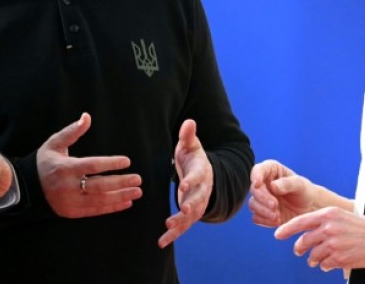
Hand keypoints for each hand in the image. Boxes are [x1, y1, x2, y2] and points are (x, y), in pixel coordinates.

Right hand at [37, 113, 142, 218]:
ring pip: (100, 200)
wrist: (28, 187)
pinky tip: (126, 202)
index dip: (110, 164)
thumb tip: (87, 116)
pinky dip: (112, 207)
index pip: (92, 166)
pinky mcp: (72, 213)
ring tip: (137, 191)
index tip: (127, 161)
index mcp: (65, 168)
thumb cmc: (45, 161)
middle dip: (121, 183)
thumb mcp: (55, 143)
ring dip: (121, 196)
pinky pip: (95, 211)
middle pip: (99, 186)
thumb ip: (72, 131)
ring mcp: (70, 202)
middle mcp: (68, 187)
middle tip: (138, 179)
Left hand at [158, 119, 212, 247]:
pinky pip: (183, 226)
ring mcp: (197, 204)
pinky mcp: (190, 214)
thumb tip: (189, 122)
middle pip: (198, 199)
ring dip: (180, 223)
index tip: (183, 185)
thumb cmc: (193, 157)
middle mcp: (202, 190)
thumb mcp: (191, 145)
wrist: (204, 173)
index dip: (191, 181)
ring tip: (168, 229)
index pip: (198, 177)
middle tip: (183, 211)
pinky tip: (161, 243)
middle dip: (191, 206)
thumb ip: (188, 136)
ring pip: (191, 217)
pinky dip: (173, 234)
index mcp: (202, 172)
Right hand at [249, 159, 316, 227]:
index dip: (255, 175)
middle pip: (254, 189)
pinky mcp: (263, 214)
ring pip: (253, 204)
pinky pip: (256, 218)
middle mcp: (264, 184)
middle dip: (263, 198)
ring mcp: (262, 199)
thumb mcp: (300, 185)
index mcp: (272, 171)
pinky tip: (277, 221)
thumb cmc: (305, 192)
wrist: (310, 210)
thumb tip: (272, 186)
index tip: (257, 183)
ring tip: (277, 216)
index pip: (259, 170)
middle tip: (275, 205)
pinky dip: (265, 220)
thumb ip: (287, 184)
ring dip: (264, 211)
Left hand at [275, 207, 364, 272]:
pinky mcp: (340, 258)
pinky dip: (325, 265)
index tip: (278, 234)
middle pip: (304, 240)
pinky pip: (325, 264)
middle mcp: (328, 228)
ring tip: (314, 260)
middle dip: (299, 248)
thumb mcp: (342, 215)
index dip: (286, 229)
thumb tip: (309, 231)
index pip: (300, 222)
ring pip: (313, 255)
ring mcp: (333, 244)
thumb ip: (324, 221)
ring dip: (312, 259)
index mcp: (328, 214)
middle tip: (298, 250)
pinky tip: (328, 264)